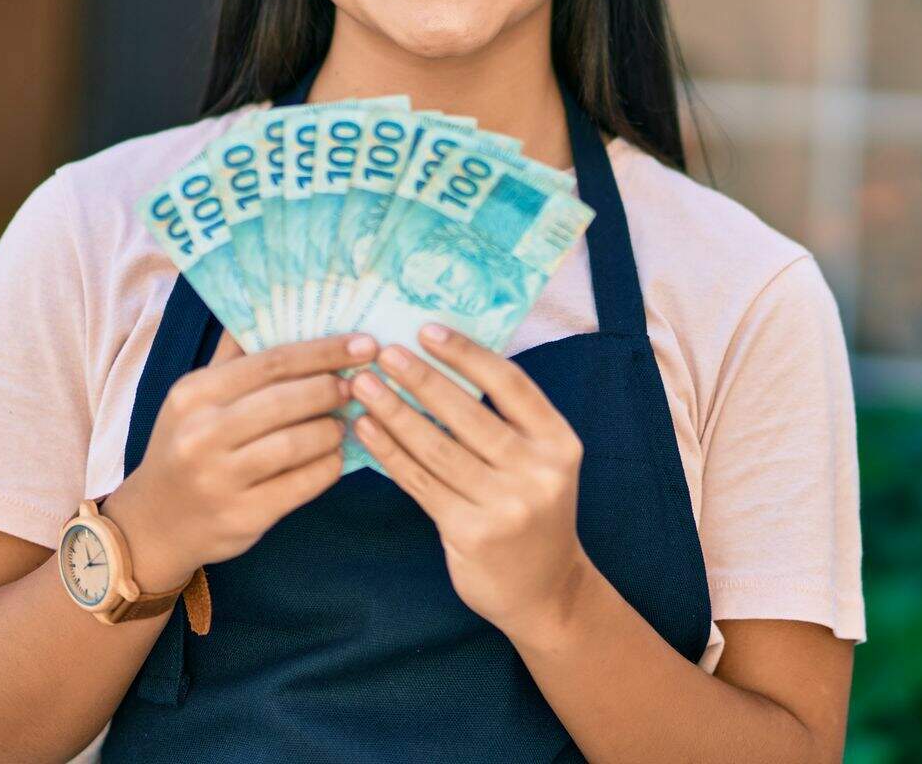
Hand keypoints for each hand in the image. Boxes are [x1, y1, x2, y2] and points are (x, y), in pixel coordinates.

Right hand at [105, 329, 378, 589]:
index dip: (324, 351)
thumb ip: (233, 357)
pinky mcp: (242, 517)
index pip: (271, 361)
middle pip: (286, 400)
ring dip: (332, 431)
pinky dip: (328, 467)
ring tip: (343, 424)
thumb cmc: (185, 447)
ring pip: (296, 444)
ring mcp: (220, 479)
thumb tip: (276, 307)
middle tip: (358, 386)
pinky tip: (335, 457)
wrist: (155, 523)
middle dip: (332, 389)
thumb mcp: (194, 398)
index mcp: (194, 394)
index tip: (363, 344)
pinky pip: (301, 485)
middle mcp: (202, 434)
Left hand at [350, 323, 590, 641]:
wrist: (547, 591)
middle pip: (468, 414)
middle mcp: (538, 471)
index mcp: (558, 442)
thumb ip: (505, 423)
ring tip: (363, 386)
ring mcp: (506, 505)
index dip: (466, 354)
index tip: (427, 330)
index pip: (509, 384)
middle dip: (420, 379)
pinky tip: (366, 430)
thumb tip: (438, 365)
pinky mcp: (472, 533)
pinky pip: (421, 483)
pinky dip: (389, 453)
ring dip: (394, 412)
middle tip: (383, 352)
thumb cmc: (532, 512)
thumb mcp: (540, 463)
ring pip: (437, 448)